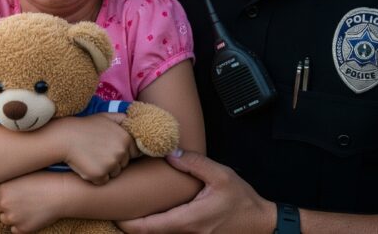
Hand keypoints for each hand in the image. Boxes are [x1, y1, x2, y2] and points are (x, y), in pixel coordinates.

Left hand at [0, 171, 66, 232]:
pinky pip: (15, 229)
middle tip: (18, 199)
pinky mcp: (21, 228)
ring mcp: (12, 217)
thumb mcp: (23, 173)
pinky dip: (21, 224)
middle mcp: (4, 202)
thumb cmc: (45, 179)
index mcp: (3, 187)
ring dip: (12, 215)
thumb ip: (7, 180)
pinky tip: (32, 215)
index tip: (0, 191)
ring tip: (28, 206)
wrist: (61, 193)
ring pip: (4, 218)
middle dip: (3, 204)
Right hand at [57, 113, 140, 184]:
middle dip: (113, 161)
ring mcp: (111, 164)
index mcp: (126, 138)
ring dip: (105, 169)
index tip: (109, 147)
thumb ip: (122, 118)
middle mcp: (121, 152)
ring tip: (92, 157)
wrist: (65, 137)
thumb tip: (132, 120)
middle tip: (97, 151)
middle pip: (123, 164)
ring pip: (114, 173)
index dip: (121, 152)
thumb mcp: (105, 117)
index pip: (133, 153)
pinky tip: (87, 165)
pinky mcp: (100, 174)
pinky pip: (103, 181)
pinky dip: (95, 176)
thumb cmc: (85, 127)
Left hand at [116, 150, 274, 233]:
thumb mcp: (221, 175)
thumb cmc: (242, 200)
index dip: (130, 224)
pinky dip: (158, 227)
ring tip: (129, 210)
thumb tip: (170, 153)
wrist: (262, 223)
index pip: (151, 227)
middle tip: (116, 210)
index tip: (115, 215)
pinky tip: (152, 215)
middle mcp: (187, 233)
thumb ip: (194, 163)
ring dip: (145, 227)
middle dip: (132, 225)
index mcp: (189, 220)